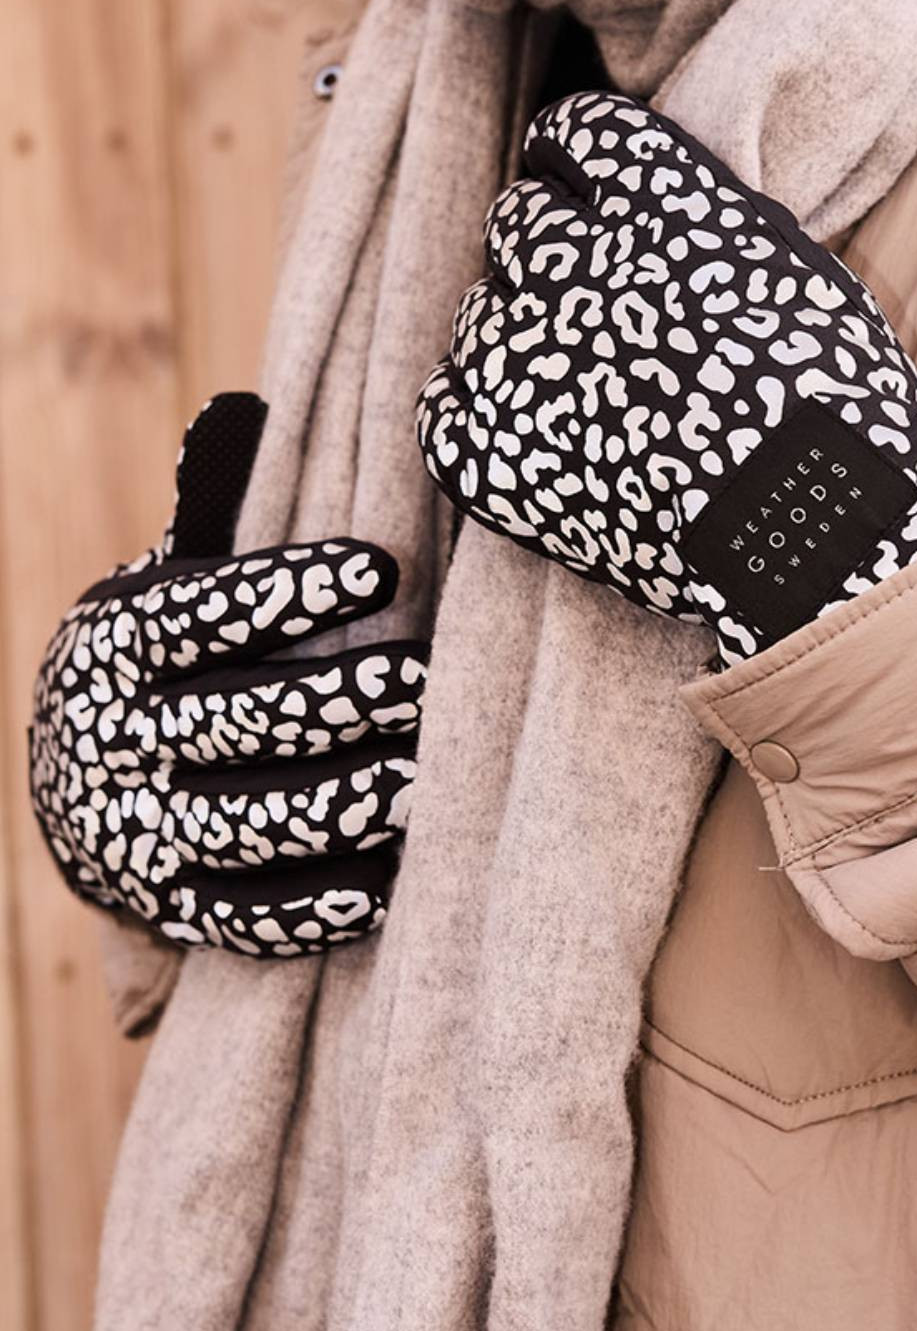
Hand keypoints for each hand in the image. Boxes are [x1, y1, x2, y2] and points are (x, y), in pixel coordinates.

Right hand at [29, 394, 427, 958]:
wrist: (76, 784)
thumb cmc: (165, 661)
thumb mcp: (166, 587)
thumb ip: (210, 515)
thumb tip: (242, 414)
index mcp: (118, 644)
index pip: (204, 613)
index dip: (294, 591)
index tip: (384, 569)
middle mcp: (115, 739)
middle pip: (238, 720)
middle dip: (340, 702)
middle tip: (426, 682)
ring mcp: (139, 832)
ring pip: (248, 822)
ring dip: (343, 803)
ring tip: (424, 781)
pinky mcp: (171, 906)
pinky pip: (244, 916)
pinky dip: (312, 904)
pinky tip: (383, 880)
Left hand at [417, 91, 916, 664]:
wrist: (812, 534)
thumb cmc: (832, 408)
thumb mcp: (794, 273)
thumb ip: (709, 227)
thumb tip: (664, 221)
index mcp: (656, 204)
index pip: (576, 132)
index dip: (577, 163)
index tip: (583, 189)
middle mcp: (573, 263)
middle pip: (520, 221)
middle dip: (552, 254)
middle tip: (597, 313)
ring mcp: (521, 357)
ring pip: (481, 314)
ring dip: (521, 341)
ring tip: (585, 399)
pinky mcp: (489, 449)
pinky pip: (444, 404)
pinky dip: (479, 416)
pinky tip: (530, 437)